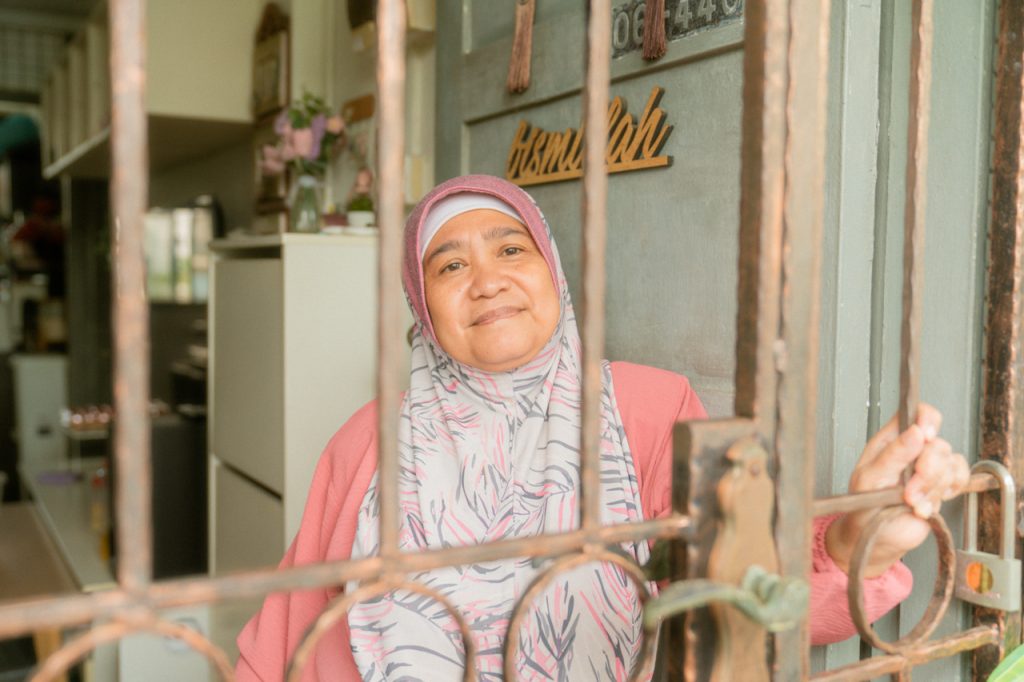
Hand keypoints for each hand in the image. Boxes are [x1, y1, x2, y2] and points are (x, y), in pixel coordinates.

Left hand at [825, 404, 969, 577]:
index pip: (917, 413)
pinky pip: (959, 479)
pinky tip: (924, 505)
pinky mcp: (942, 486)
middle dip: (926, 471)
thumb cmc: (865, 503)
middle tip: (908, 491)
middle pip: (939, 444)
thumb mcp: (870, 477)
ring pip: (951, 464)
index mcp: (892, 439)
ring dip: (931, 488)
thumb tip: (915, 431)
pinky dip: (943, 495)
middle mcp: (914, 450)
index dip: (927, 419)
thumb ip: (893, 454)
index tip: (926, 435)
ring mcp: (930, 467)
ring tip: (911, 501)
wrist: (877, 536)